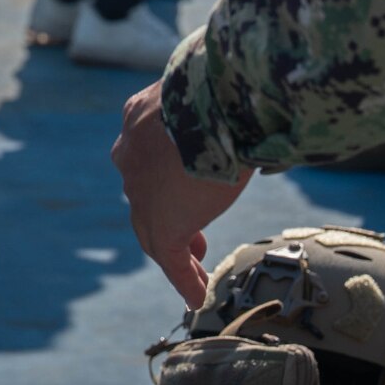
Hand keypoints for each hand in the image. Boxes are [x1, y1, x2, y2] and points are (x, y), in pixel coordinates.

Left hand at [111, 74, 250, 307]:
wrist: (213, 103)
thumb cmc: (223, 88)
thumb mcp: (208, 92)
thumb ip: (216, 106)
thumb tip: (255, 103)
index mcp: (139, 119)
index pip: (146, 158)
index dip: (164, 179)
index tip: (183, 193)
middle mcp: (130, 154)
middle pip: (143, 195)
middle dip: (165, 216)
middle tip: (191, 239)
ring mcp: (139, 188)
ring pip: (150, 228)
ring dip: (173, 250)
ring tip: (193, 270)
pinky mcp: (159, 219)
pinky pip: (167, 256)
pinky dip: (183, 278)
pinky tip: (197, 296)